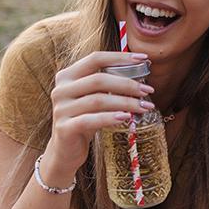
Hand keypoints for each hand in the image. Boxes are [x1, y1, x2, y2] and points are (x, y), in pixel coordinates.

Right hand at [45, 51, 151, 172]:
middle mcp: (61, 89)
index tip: (144, 59)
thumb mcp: (93, 98)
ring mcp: (61, 109)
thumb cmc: (85, 119)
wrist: (65, 150)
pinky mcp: (64, 128)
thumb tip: (141, 75)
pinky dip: (111, 117)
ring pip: (98, 100)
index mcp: (67, 76)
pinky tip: (126, 117)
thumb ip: (107, 85)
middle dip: (127, 84)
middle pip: (98, 80)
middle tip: (148, 90)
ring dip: (125, 102)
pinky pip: (91, 120)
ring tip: (144, 107)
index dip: (120, 57)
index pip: (95, 59)